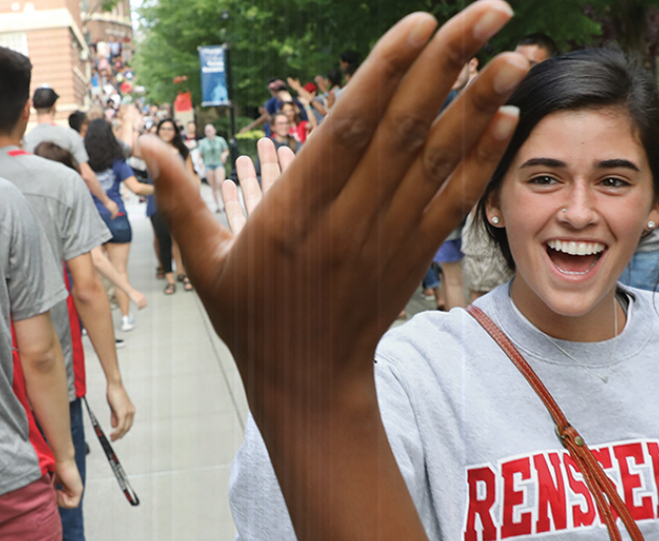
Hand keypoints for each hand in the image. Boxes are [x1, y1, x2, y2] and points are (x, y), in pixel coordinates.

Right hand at [53, 459, 82, 508]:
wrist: (61, 459)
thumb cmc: (55, 467)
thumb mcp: (52, 482)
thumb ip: (52, 491)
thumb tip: (49, 501)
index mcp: (68, 487)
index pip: (63, 501)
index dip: (56, 499)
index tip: (51, 491)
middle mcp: (74, 489)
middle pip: (66, 504)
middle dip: (58, 501)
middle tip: (53, 492)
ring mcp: (77, 490)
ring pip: (69, 505)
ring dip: (60, 500)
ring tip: (56, 491)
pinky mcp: (78, 490)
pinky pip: (72, 504)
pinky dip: (64, 500)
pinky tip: (60, 491)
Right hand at [105, 384, 135, 439]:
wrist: (115, 385)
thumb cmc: (114, 393)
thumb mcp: (114, 407)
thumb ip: (115, 417)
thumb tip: (114, 425)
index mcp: (130, 410)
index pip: (128, 424)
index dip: (123, 431)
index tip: (117, 435)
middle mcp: (131, 412)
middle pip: (127, 428)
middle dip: (121, 435)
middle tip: (114, 439)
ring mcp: (128, 413)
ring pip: (124, 428)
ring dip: (118, 435)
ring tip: (112, 438)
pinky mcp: (123, 413)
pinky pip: (120, 426)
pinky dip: (116, 432)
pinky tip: (113, 434)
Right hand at [134, 4, 528, 400]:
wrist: (309, 385)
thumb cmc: (251, 318)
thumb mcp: (204, 262)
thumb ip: (178, 197)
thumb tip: (139, 142)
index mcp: (295, 214)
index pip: (348, 129)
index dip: (386, 72)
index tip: (420, 22)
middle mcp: (349, 220)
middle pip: (406, 128)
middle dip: (451, 63)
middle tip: (490, 8)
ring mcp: (389, 237)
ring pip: (441, 158)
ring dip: (483, 102)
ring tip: (518, 52)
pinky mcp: (415, 255)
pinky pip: (455, 198)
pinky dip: (482, 156)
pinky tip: (506, 115)